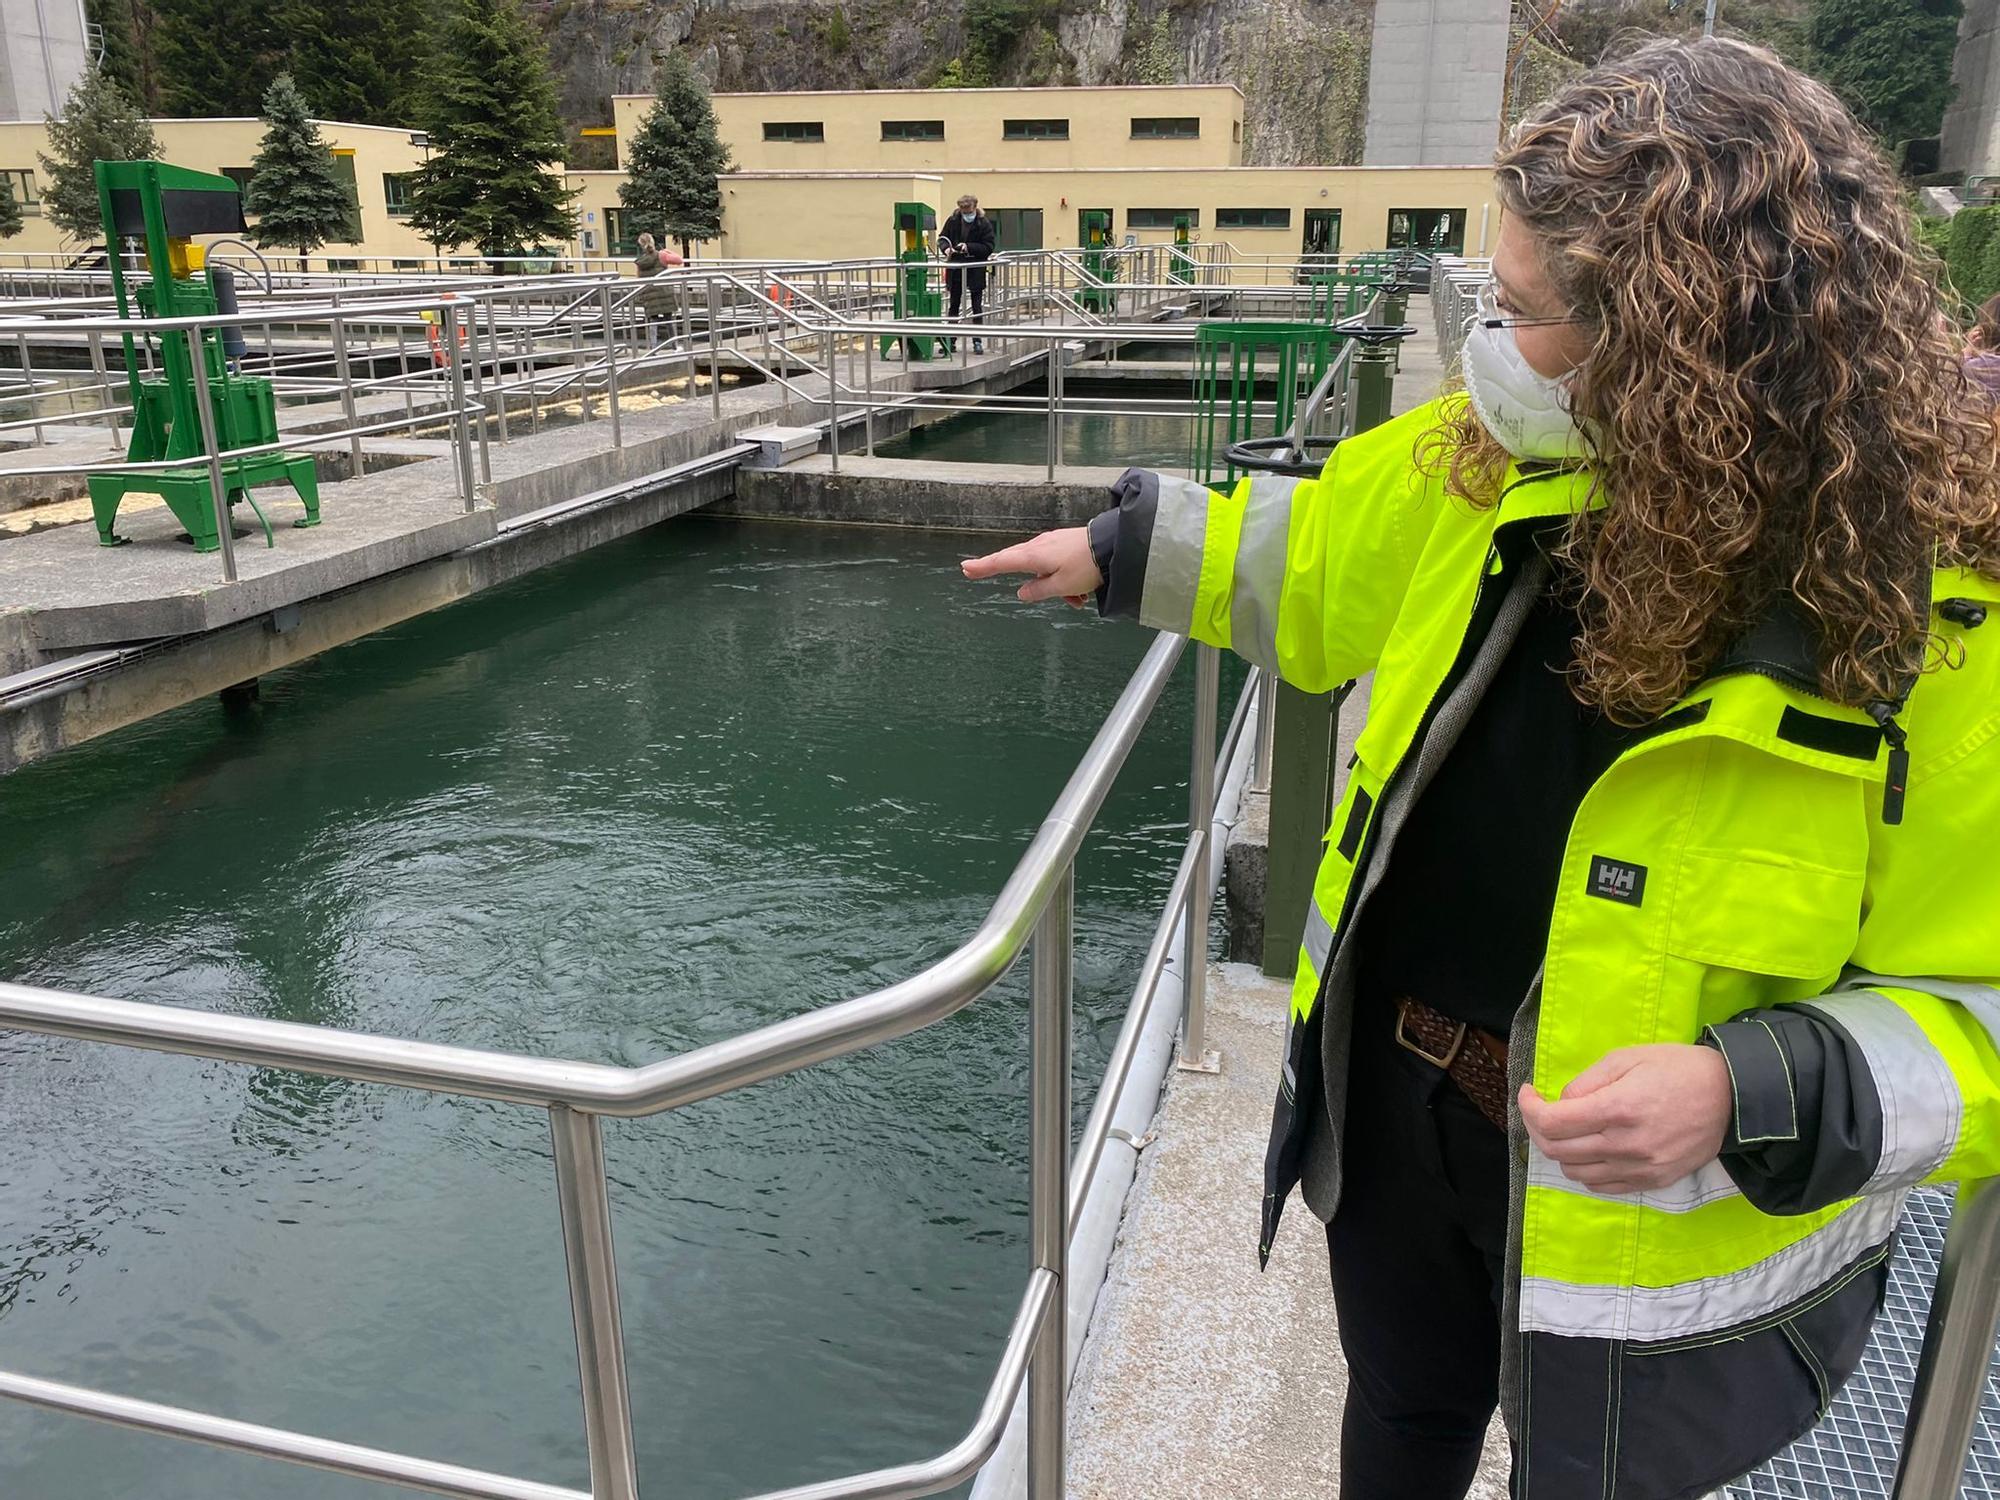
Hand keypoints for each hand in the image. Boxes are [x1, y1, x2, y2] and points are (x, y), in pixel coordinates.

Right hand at [960, 527, 1101, 606]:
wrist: (1115, 546)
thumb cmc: (1087, 565)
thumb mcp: (1061, 586)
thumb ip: (1038, 591)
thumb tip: (1022, 592)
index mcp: (1034, 556)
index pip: (1001, 562)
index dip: (982, 567)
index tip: (965, 568)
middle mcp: (1040, 546)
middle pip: (1015, 561)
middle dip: (1004, 570)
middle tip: (975, 571)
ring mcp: (1053, 544)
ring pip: (1042, 570)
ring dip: (1055, 587)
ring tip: (1077, 599)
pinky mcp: (1065, 544)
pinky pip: (1057, 566)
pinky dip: (1066, 581)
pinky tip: (1082, 592)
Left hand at [1518, 1043, 1731, 1194]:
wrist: (1732, 1097)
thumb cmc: (1677, 1068)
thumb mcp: (1627, 1057)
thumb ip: (1587, 1082)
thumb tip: (1561, 1104)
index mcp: (1617, 1109)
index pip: (1552, 1122)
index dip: (1528, 1107)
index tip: (1528, 1093)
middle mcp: (1625, 1145)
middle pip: (1557, 1150)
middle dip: (1538, 1129)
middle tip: (1542, 1110)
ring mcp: (1640, 1168)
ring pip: (1575, 1172)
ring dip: (1560, 1151)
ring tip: (1566, 1129)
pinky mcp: (1653, 1181)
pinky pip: (1602, 1186)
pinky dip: (1585, 1170)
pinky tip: (1590, 1149)